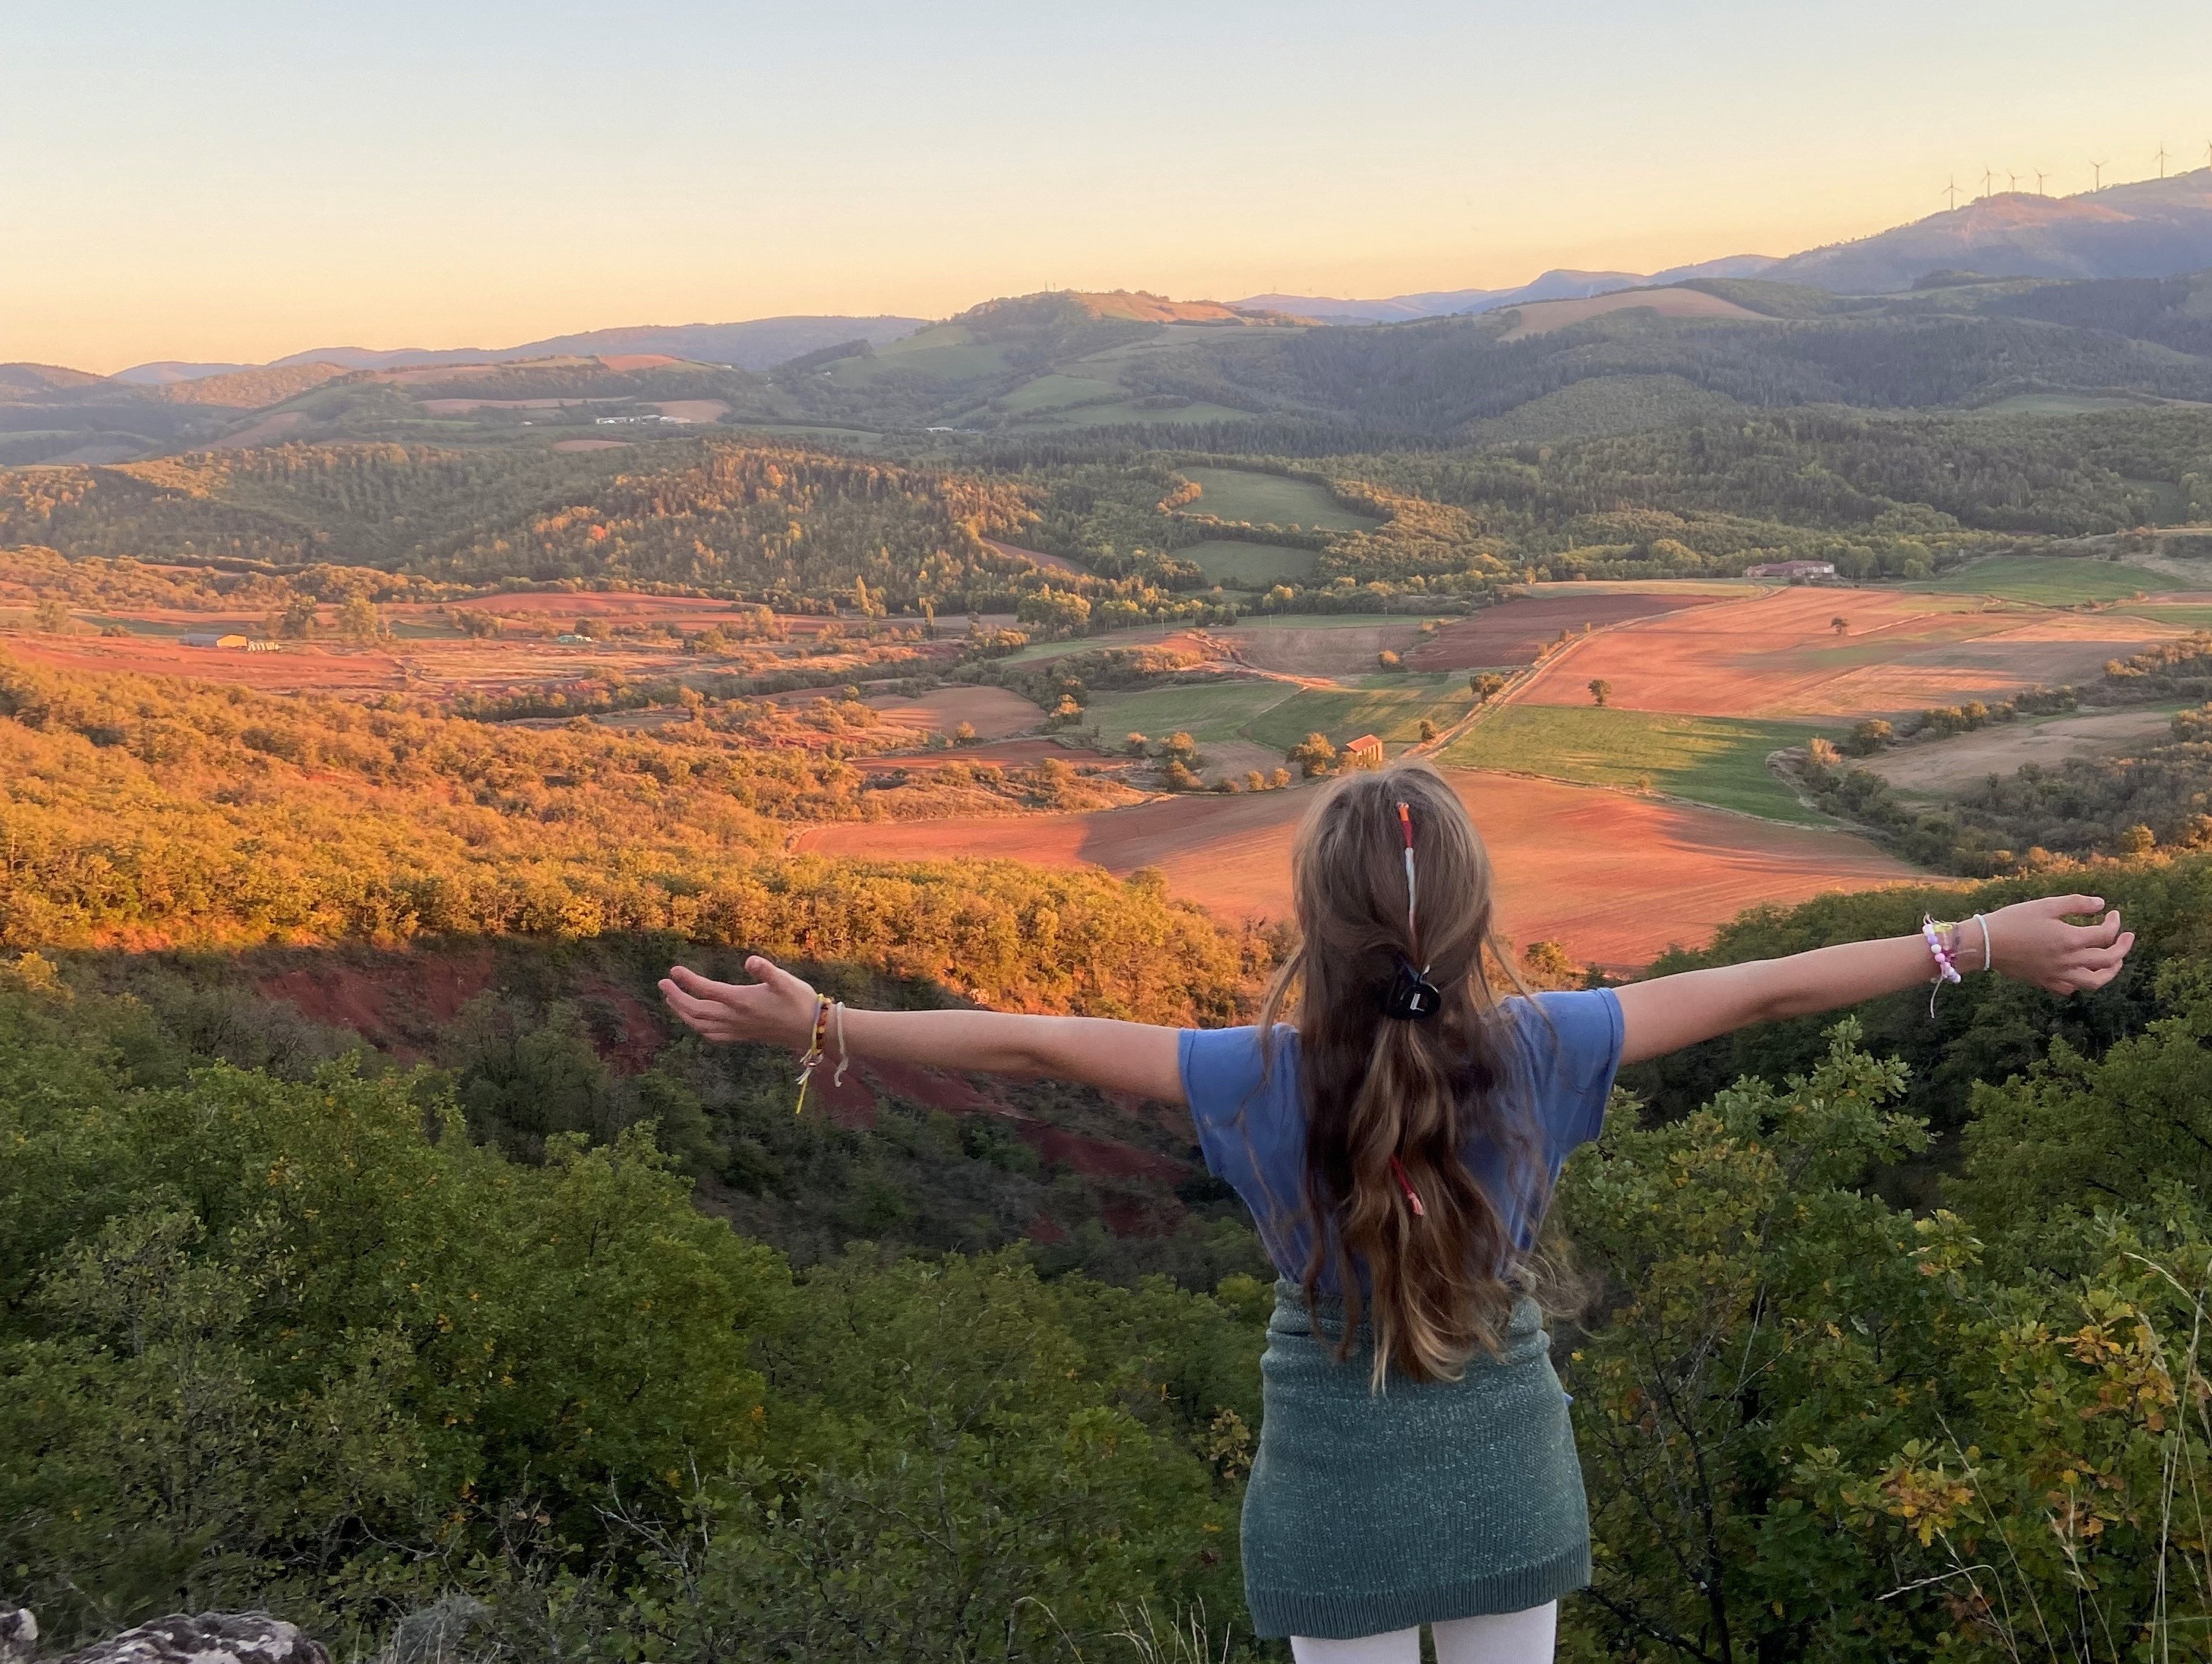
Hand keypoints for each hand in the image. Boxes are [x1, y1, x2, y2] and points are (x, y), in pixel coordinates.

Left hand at [659, 957, 820, 1048]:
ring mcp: (737, 1029)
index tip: (673, 970)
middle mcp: (735, 1017)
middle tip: (663, 984)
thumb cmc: (800, 1001)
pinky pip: (712, 1035)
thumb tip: (750, 961)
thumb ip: (766, 970)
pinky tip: (696, 1022)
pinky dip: (697, 1027)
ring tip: (672, 1001)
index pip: (707, 990)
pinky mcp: (742, 1036)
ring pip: (700, 1025)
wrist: (811, 1029)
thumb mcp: (786, 980)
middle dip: (676, 998)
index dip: (688, 980)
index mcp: (742, 1001)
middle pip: (696, 1011)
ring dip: (682, 1013)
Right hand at [1979, 895, 2134, 994]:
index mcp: (2071, 939)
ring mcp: (2058, 974)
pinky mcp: (2045, 981)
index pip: (2106, 934)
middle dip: (2123, 947)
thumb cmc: (2014, 920)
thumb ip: (2076, 903)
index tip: (2112, 913)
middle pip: (2109, 960)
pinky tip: (2081, 971)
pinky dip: (2082, 981)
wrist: (1986, 943)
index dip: (2114, 922)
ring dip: (2110, 971)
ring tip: (2114, 961)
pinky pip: (2071, 988)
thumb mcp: (2046, 905)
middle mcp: (2069, 960)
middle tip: (2127, 937)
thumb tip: (2101, 904)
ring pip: (2095, 981)